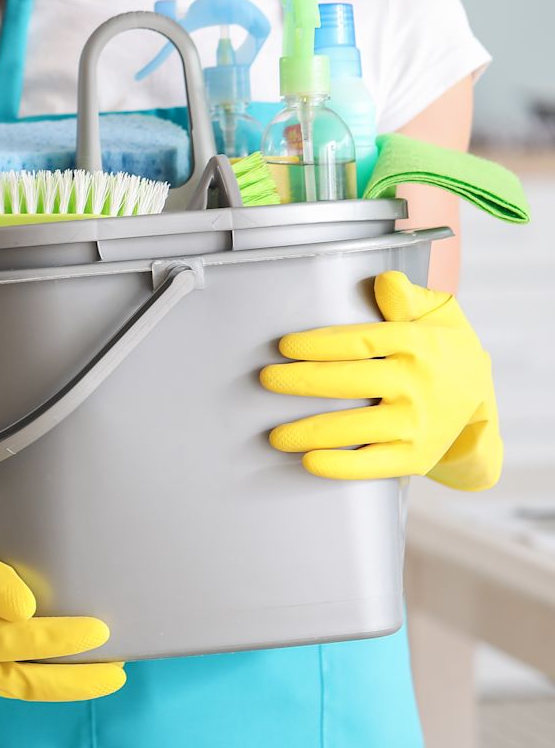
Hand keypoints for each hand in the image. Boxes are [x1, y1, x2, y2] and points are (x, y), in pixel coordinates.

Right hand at [0, 473, 126, 700]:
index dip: (60, 638)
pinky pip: (14, 677)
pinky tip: (75, 664)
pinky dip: (46, 673)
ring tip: (109, 674)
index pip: (16, 643)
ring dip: (65, 683)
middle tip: (118, 674)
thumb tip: (27, 610)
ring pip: (22, 686)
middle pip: (25, 683)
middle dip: (74, 681)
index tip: (100, 630)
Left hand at [261, 271, 500, 490]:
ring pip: (356, 427)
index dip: (321, 344)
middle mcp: (418, 385)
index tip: (285, 346)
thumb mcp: (439, 315)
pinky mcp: (415, 457)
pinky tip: (309, 462)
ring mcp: (417, 424)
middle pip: (351, 383)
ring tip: (275, 434)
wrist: (481, 404)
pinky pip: (373, 464)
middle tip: (266, 380)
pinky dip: (340, 466)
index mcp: (419, 344)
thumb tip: (386, 281)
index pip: (362, 342)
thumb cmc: (442, 350)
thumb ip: (410, 297)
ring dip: (311, 431)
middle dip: (303, 382)